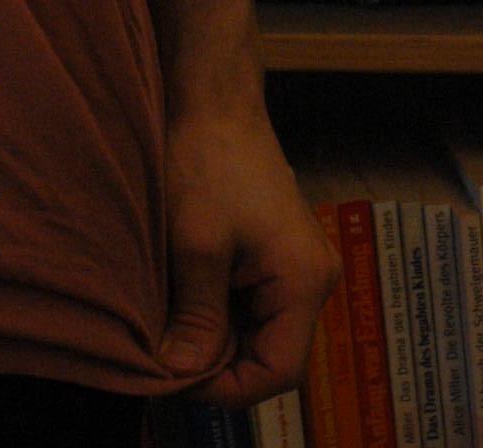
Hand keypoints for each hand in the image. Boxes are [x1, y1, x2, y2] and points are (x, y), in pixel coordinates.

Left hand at [157, 99, 337, 409]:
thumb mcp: (194, 245)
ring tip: (172, 323)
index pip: (280, 370)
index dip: (230, 387)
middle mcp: (314, 277)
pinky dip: (220, 305)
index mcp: (305, 281)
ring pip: (259, 325)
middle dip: (220, 359)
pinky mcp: (277, 247)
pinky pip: (254, 298)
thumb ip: (196, 316)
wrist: (212, 95)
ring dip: (216, 331)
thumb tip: (180, 373)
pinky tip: (185, 294)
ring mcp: (298, 261)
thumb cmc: (204, 161)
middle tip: (168, 354)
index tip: (180, 380)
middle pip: (272, 350)